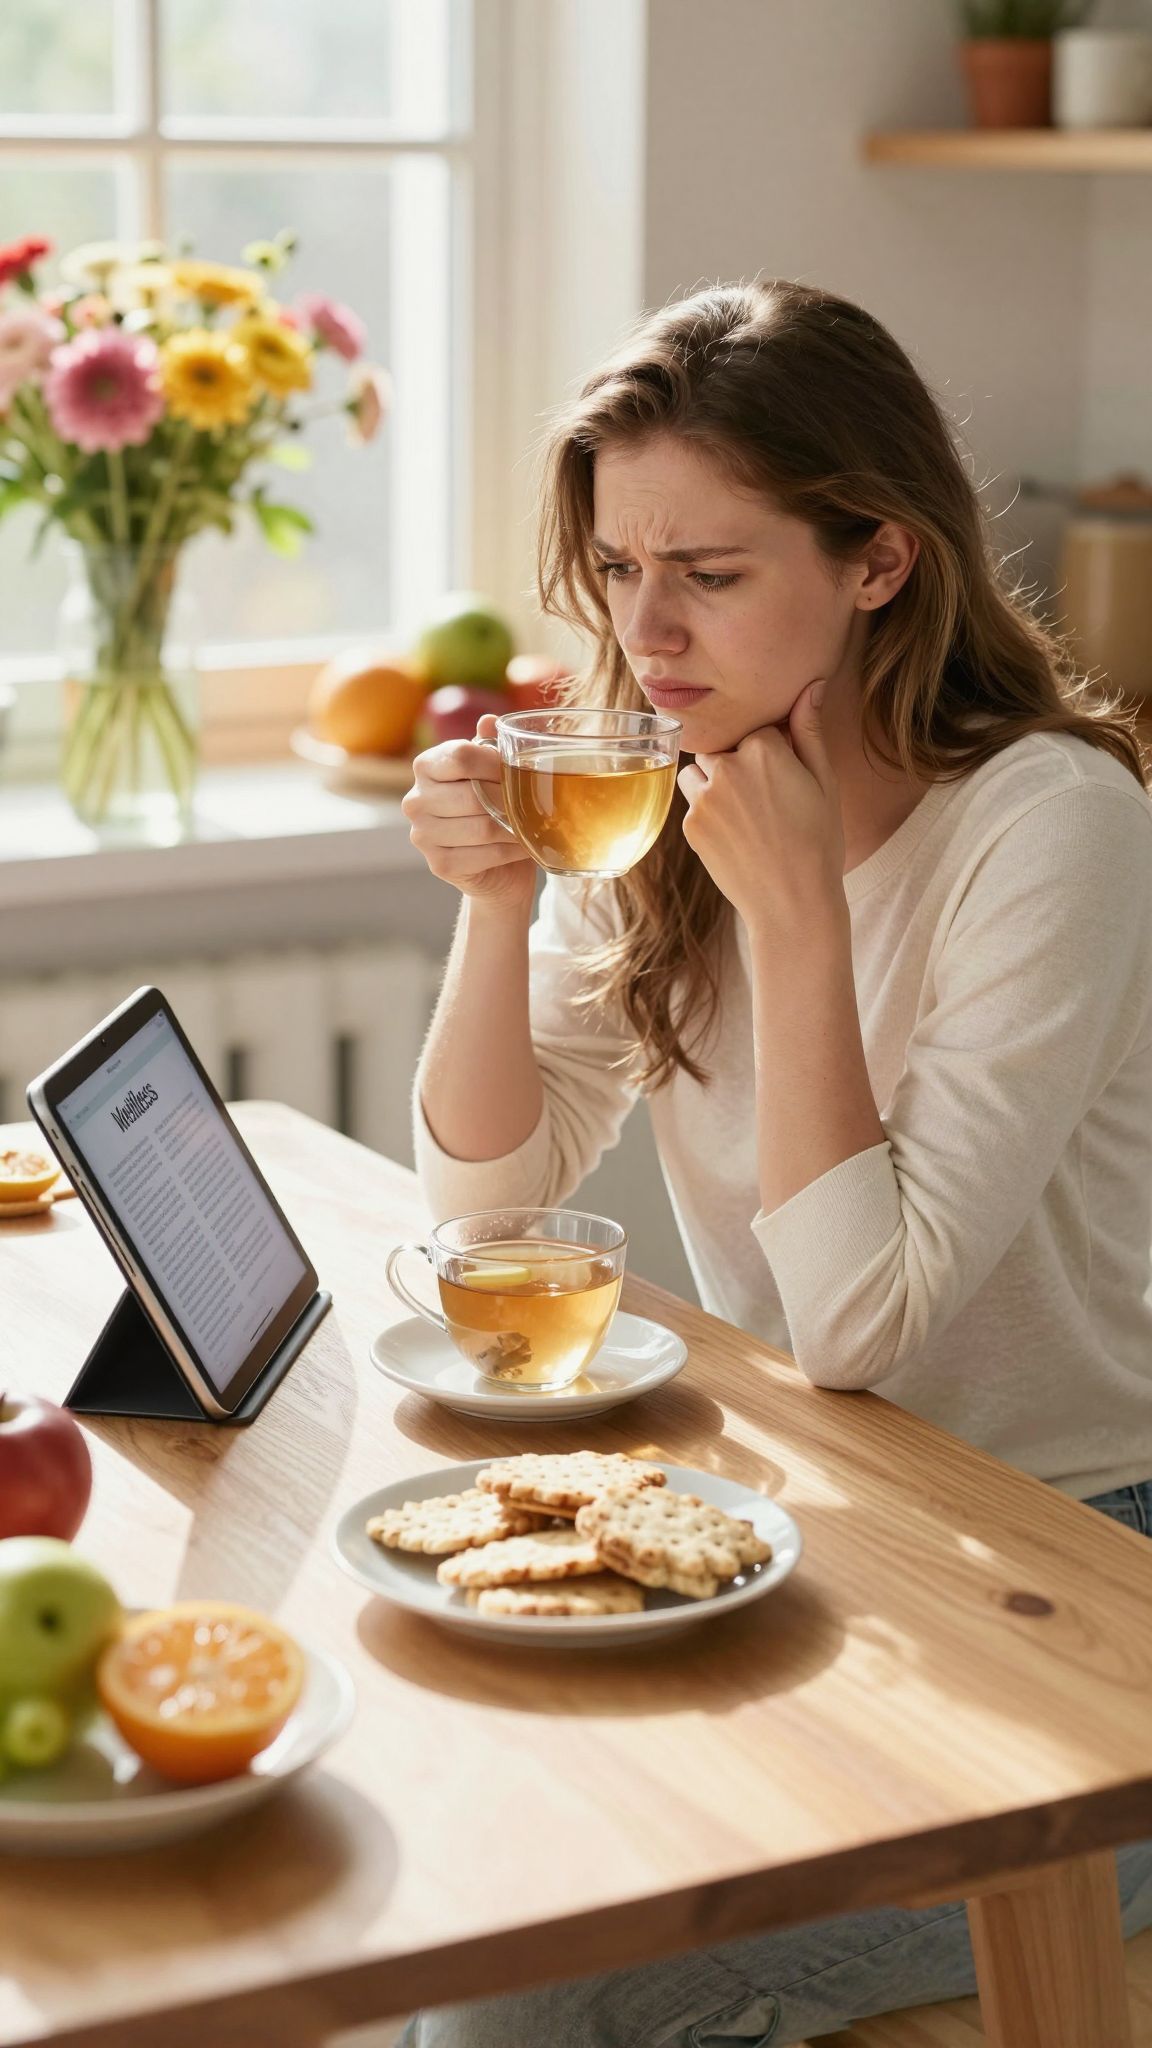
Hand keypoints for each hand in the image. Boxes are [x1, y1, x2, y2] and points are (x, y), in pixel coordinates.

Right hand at [403, 713, 536, 913]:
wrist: (494, 862)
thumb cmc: (494, 805)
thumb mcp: (492, 770)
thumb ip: (490, 744)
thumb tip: (489, 722)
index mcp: (425, 766)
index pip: (460, 756)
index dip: (495, 763)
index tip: (515, 770)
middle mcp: (415, 800)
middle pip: (473, 795)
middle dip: (509, 799)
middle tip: (532, 802)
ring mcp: (422, 835)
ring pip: (483, 827)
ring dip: (515, 827)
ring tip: (532, 824)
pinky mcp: (438, 865)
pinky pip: (485, 854)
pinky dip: (511, 851)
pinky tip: (521, 846)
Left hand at [676, 681, 845, 939]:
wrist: (793, 904)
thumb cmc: (818, 842)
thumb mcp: (824, 782)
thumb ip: (810, 730)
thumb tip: (812, 684)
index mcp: (764, 748)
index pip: (757, 729)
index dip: (772, 753)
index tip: (786, 781)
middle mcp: (728, 766)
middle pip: (723, 747)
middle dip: (738, 764)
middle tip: (766, 803)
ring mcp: (704, 797)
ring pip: (699, 772)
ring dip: (715, 784)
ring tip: (749, 818)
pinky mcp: (690, 826)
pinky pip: (694, 805)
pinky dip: (710, 815)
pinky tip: (738, 839)